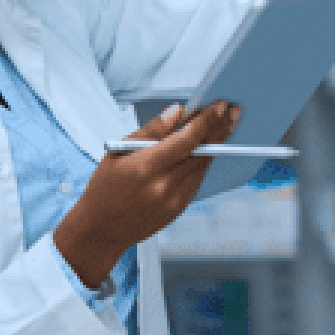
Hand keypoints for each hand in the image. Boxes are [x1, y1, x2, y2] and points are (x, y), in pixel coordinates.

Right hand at [53, 101, 240, 287]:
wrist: (101, 229)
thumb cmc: (105, 186)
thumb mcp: (118, 151)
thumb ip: (151, 131)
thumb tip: (177, 111)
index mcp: (145, 167)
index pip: (186, 139)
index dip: (206, 121)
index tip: (219, 106)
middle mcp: (163, 186)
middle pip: (201, 152)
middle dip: (219, 129)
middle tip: (233, 112)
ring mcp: (174, 200)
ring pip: (203, 165)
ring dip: (216, 144)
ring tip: (226, 125)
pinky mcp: (179, 208)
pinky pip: (197, 179)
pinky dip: (204, 161)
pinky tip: (209, 147)